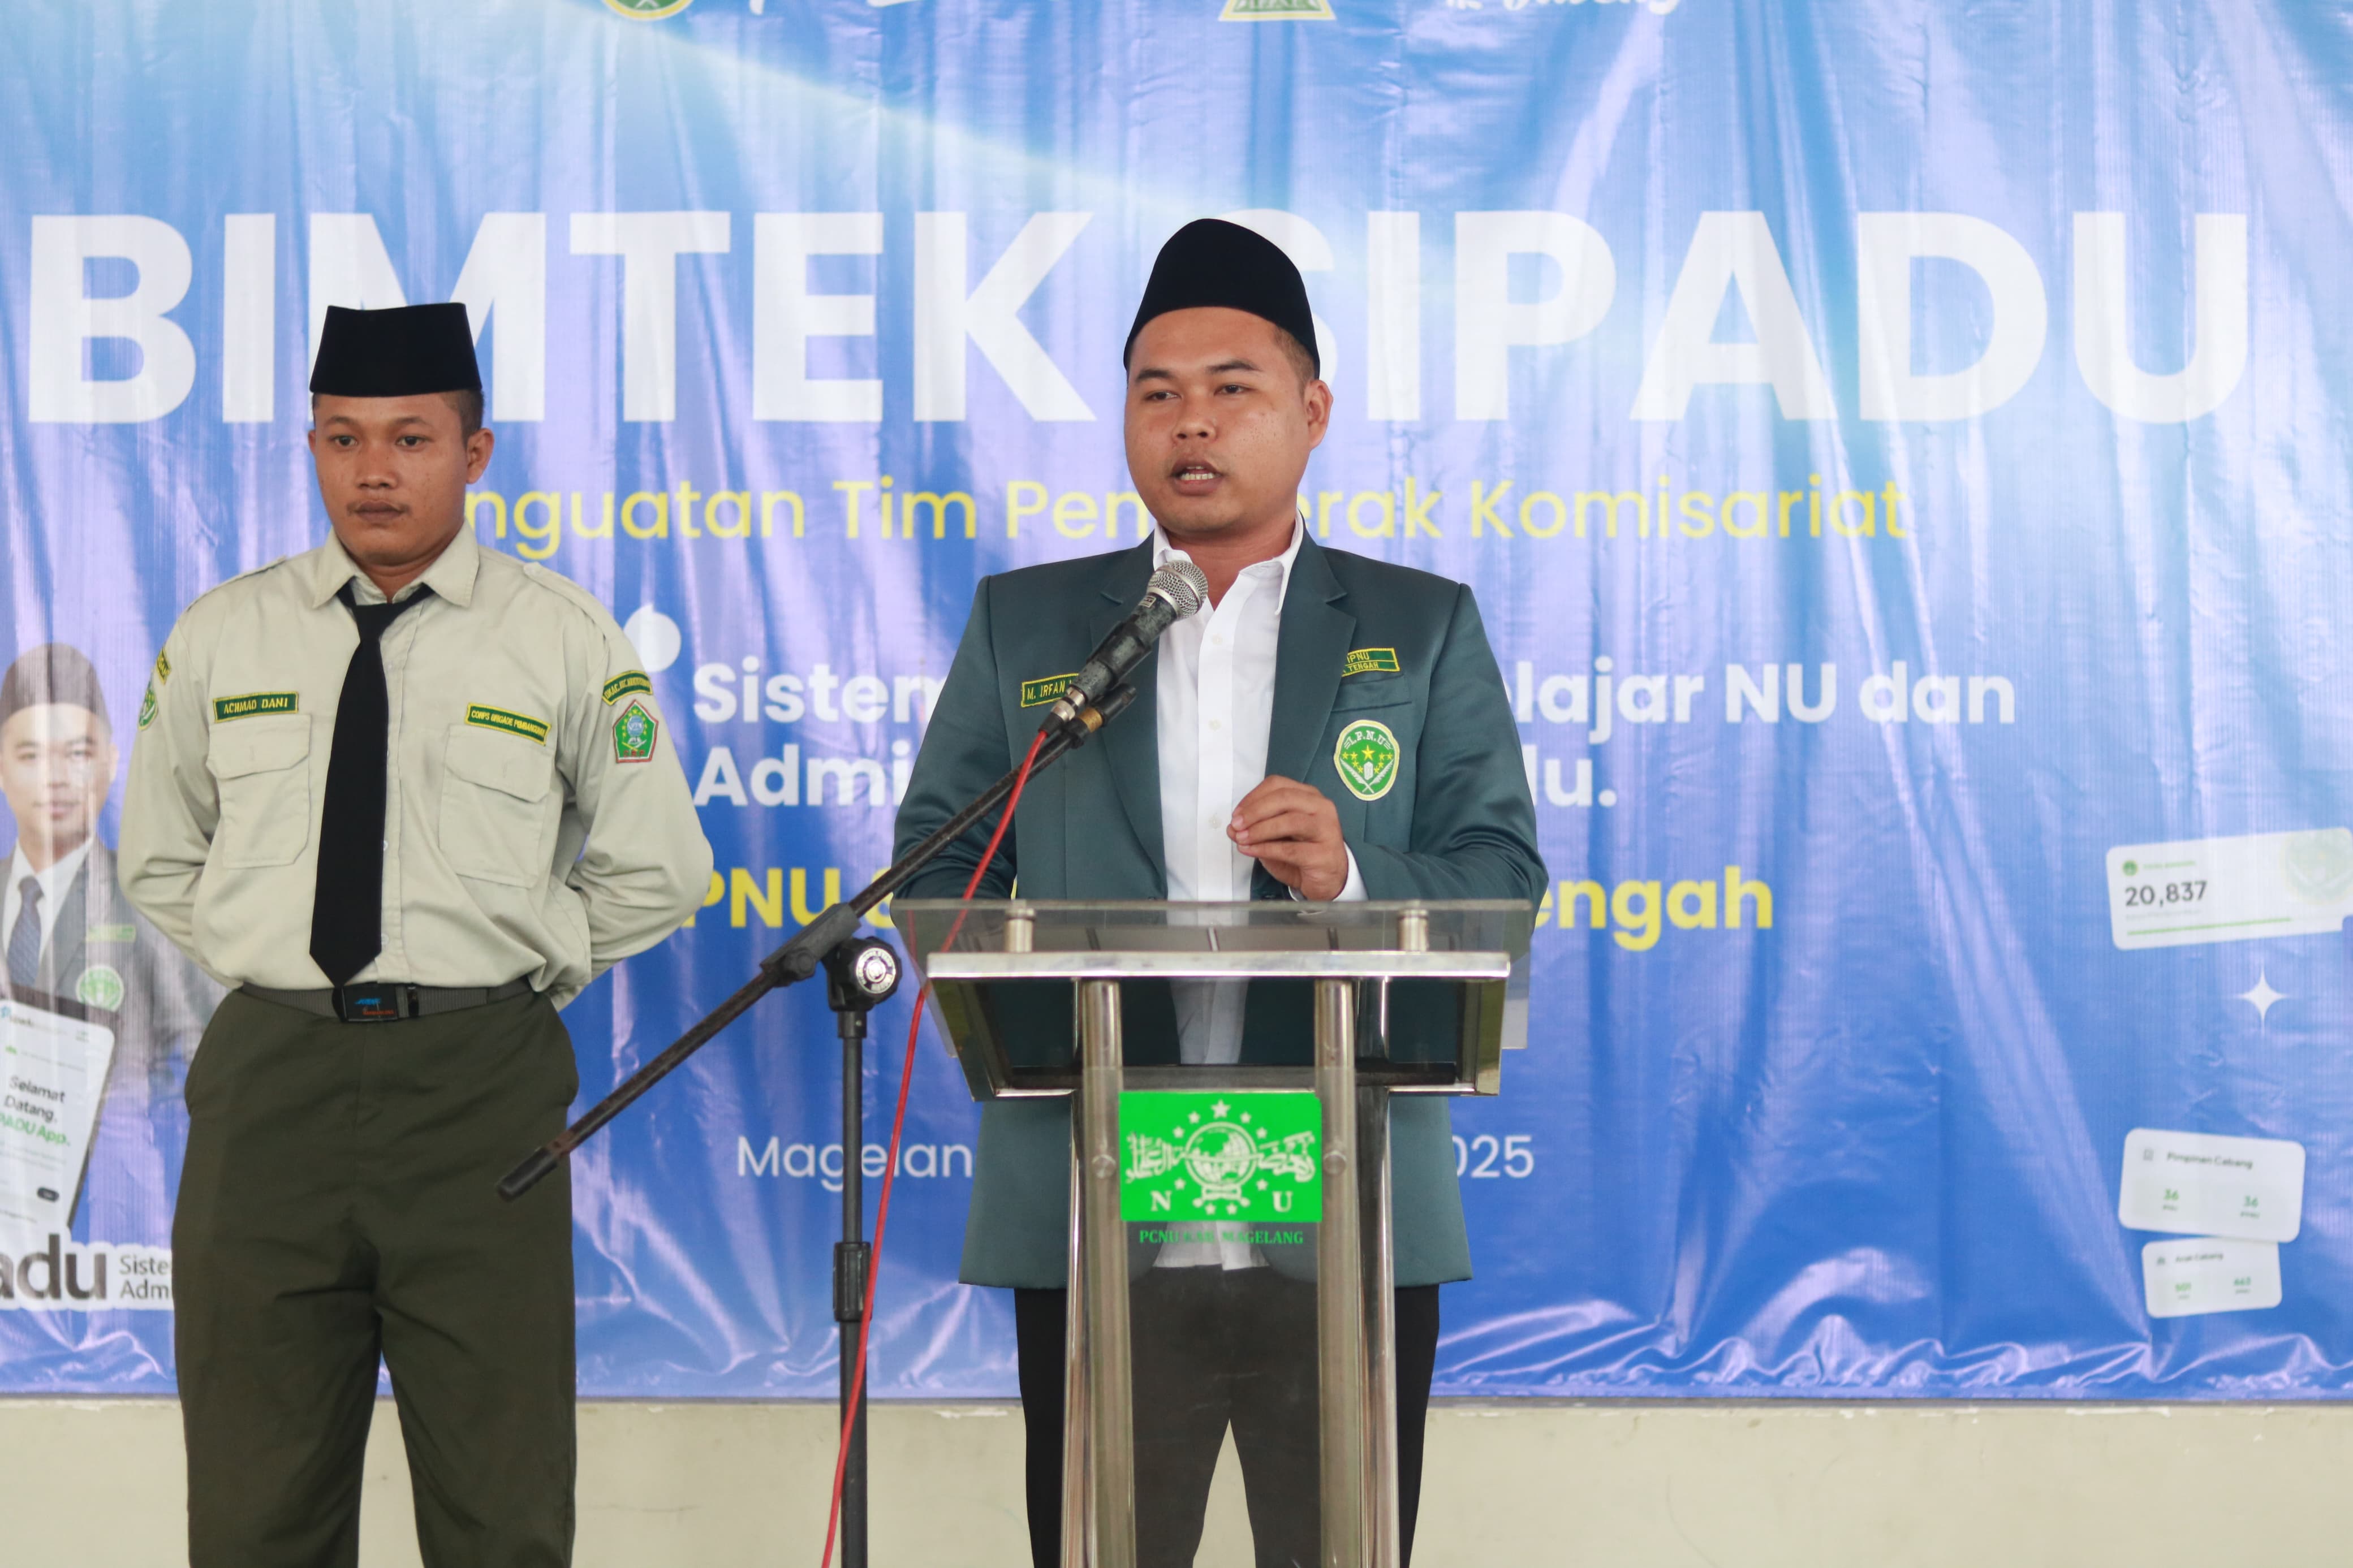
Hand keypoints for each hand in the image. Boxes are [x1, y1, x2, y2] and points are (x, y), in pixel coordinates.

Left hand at [1228, 775, 1349, 900]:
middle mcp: (1321, 807)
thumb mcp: (1274, 837)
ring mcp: (1326, 829)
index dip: (1253, 797)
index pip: (1278, 785)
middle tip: (1236, 825)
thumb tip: (1232, 828)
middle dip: (1255, 811)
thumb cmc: (1301, 853)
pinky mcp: (1324, 853)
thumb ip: (1254, 828)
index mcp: (1309, 796)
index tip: (1236, 814)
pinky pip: (1290, 849)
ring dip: (1260, 830)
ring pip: (1290, 821)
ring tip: (1241, 839)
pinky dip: (1266, 849)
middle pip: (1284, 798)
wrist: (1328, 880)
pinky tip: (1251, 851)